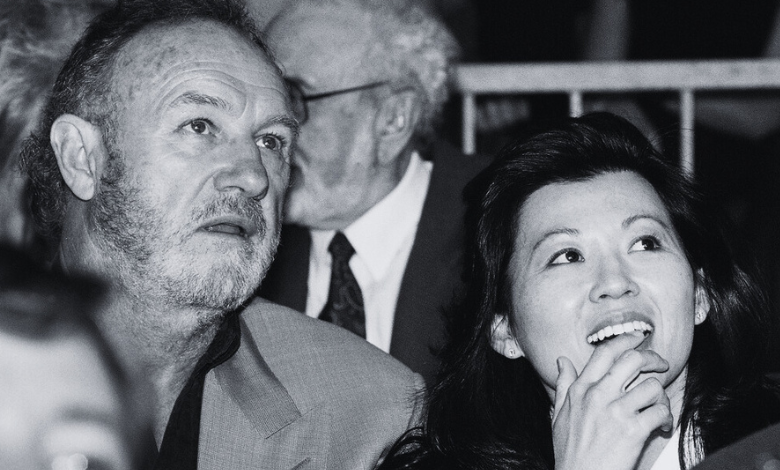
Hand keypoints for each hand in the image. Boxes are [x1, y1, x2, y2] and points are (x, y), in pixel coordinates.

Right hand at [552, 332, 672, 469]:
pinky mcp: (633, 430)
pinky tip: (660, 426)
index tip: (638, 338)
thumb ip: (564, 384)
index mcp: (581, 390)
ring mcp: (615, 412)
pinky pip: (660, 412)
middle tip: (661, 364)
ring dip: (660, 396)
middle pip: (632, 360)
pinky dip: (665, 418)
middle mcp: (597, 395)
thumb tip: (562, 361)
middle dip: (653, 358)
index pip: (605, 352)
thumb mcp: (559, 414)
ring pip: (652, 386)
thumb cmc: (570, 451)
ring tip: (657, 408)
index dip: (626, 340)